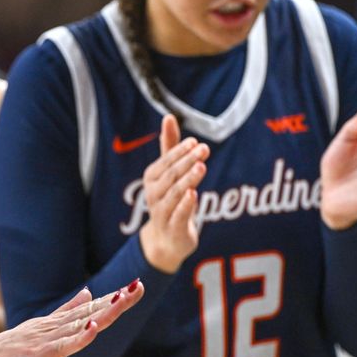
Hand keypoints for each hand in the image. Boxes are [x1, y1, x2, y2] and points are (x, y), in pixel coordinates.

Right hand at [0, 280, 143, 356]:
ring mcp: (45, 339)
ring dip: (103, 313)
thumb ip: (63, 313)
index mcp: (52, 323)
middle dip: (116, 301)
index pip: (87, 308)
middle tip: (139, 286)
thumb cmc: (1, 353)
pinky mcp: (38, 356)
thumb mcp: (37, 329)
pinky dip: (79, 338)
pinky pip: (62, 347)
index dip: (111, 299)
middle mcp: (51, 327)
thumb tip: (86, 292)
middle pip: (90, 312)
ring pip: (80, 325)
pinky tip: (93, 329)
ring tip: (123, 300)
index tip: (133, 287)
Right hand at [137, 114, 209, 272]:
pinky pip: (178, 215)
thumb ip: (170, 146)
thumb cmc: (171, 200)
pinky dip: (185, 205)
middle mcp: (153, 194)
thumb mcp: (170, 173)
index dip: (180, 151)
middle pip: (171, 175)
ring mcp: (162, 212)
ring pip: (174, 193)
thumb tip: (168, 116)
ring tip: (201, 167)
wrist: (167, 240)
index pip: (166, 161)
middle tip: (203, 149)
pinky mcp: (173, 228)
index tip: (195, 142)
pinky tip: (194, 194)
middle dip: (186, 161)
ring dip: (188, 179)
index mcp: (152, 178)